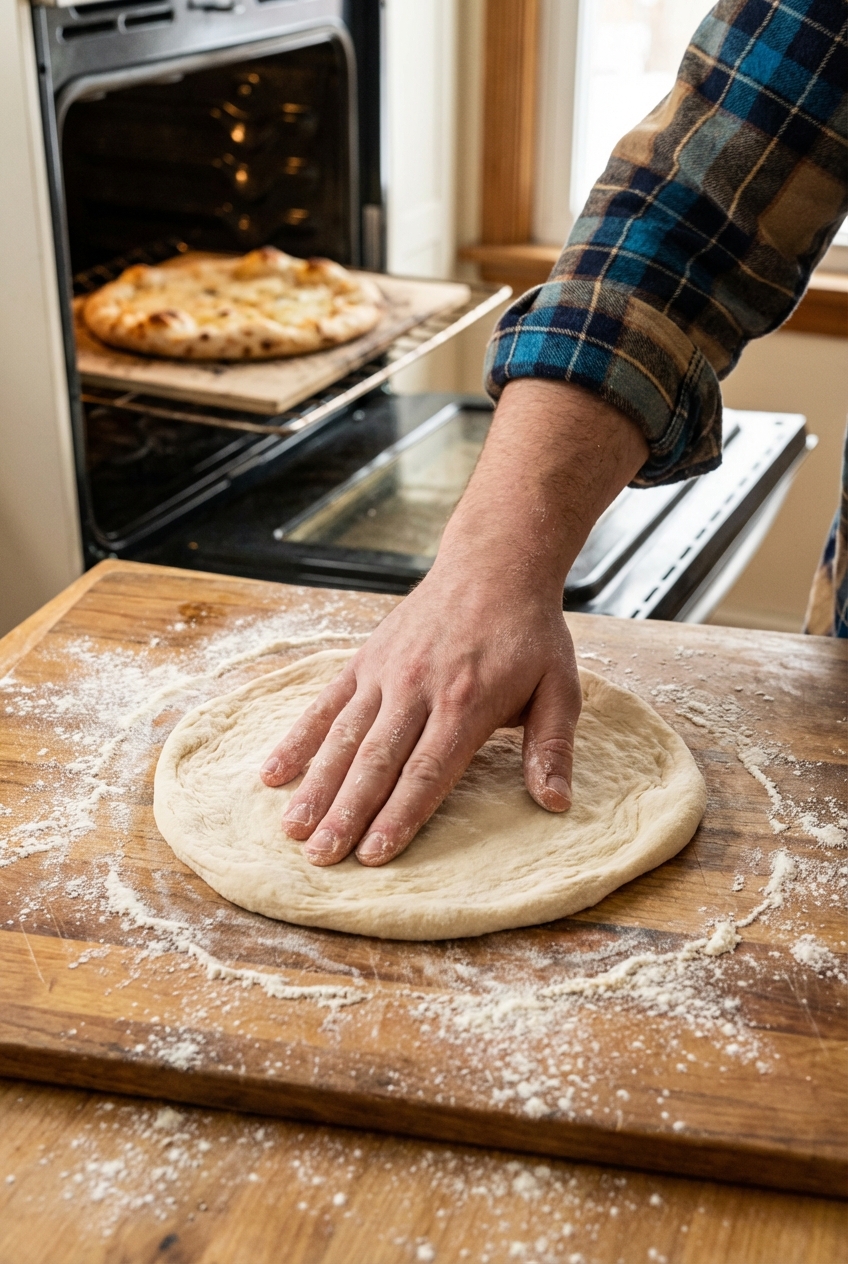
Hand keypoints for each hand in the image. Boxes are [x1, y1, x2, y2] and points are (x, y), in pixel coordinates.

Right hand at [260, 378, 648, 866]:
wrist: (494, 564)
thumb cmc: (529, 633)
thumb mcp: (560, 686)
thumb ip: (552, 746)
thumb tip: (556, 803)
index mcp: (466, 704)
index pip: (427, 771)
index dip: (400, 815)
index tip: (374, 855)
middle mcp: (418, 690)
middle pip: (377, 761)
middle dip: (347, 812)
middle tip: (320, 857)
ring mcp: (385, 674)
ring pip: (345, 737)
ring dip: (317, 785)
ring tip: (292, 828)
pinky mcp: (365, 660)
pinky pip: (326, 704)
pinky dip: (299, 738)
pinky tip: (274, 773)